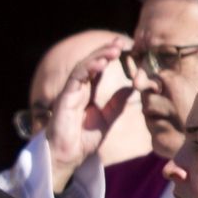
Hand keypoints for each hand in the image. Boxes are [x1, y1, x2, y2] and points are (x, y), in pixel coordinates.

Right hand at [45, 39, 134, 187]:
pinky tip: (102, 62)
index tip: (126, 48)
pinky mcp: (65, 97)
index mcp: (87, 93)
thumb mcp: (108, 118)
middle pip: (91, 63)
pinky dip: (89, 67)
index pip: (98, 69)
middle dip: (106, 51)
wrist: (69, 155)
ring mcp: (71, 92)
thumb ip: (117, 103)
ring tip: (114, 49)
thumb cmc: (84, 140)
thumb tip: (131, 87)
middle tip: (121, 42)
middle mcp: (78, 89)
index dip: (110, 56)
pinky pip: (76, 77)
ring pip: (84, 66)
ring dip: (99, 55)